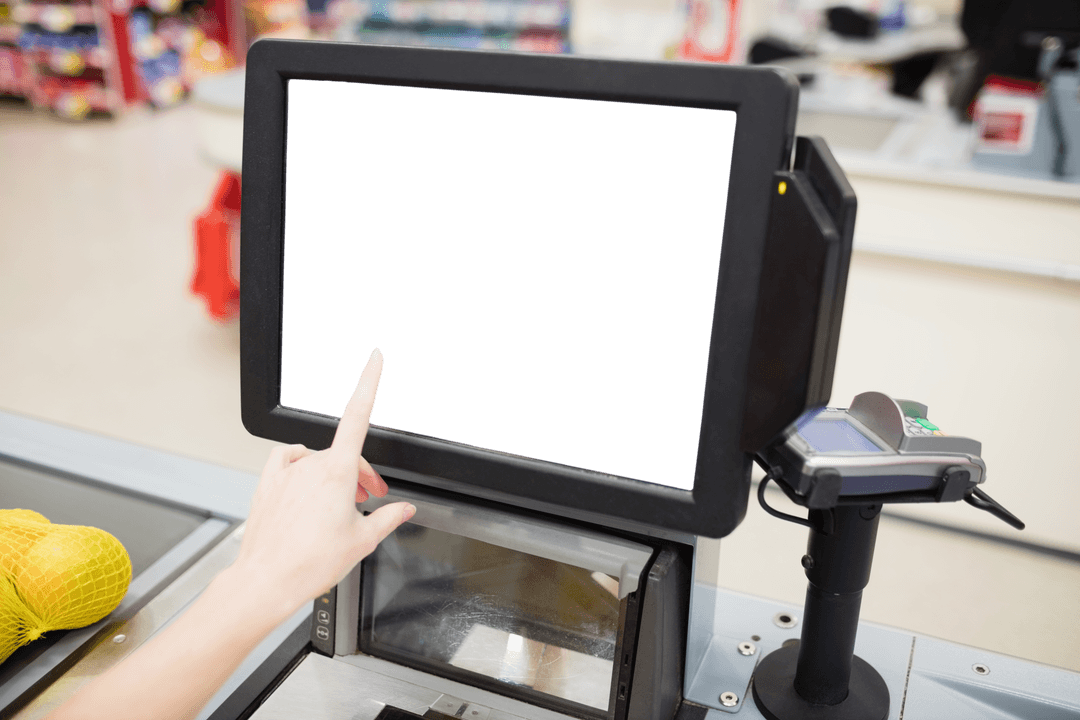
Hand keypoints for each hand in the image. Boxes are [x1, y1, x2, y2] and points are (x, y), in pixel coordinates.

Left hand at [231, 348, 414, 618]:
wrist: (268, 580)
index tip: (375, 359)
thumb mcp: (363, 540)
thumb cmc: (311, 563)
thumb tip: (404, 509)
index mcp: (337, 471)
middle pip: (346, 453)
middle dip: (362, 473)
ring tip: (339, 508)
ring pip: (319, 461)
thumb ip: (388, 517)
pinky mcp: (268, 483)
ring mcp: (286, 472)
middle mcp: (310, 464)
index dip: (369, 382)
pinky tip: (306, 484)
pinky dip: (302, 466)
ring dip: (334, 477)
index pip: (358, 414)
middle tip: (370, 500)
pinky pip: (288, 460)